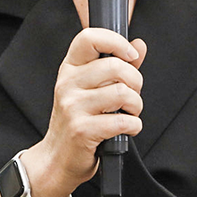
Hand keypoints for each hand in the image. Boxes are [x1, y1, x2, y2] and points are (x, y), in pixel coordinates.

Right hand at [20, 28, 146, 196]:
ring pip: (122, 93)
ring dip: (136, 106)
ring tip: (129, 113)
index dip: (116, 41)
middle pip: (115, 66)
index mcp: (70, 68)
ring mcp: (73, 107)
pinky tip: (127, 129)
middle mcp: (68, 84)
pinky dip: (134, 126)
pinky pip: (122, 121)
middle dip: (135, 82)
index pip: (89, 37)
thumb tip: (139, 45)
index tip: (131, 55)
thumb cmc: (78, 121)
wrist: (57, 159)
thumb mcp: (92, 89)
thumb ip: (118, 65)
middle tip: (132, 95)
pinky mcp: (81, 130)